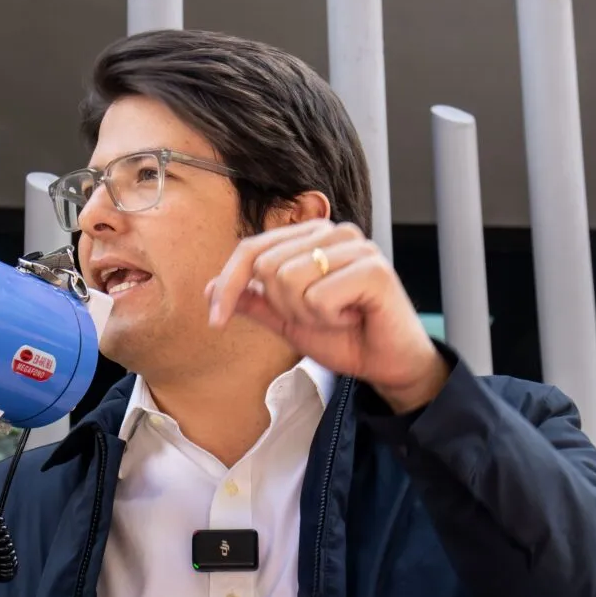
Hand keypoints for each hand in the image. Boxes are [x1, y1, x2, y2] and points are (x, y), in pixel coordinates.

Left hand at [206, 219, 449, 412]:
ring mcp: (355, 246)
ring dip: (307, 314)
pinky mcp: (373, 268)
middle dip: (283, 306)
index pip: (251, 248)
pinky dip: (329, 318)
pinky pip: (319, 296)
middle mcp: (332, 232)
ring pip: (289, 280)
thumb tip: (208, 287)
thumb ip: (253, 300)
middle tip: (318, 316)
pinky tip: (353, 317)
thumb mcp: (286, 320)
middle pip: (267, 266)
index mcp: (310, 237)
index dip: (227, 285)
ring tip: (337, 316)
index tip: (215, 321)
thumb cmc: (343, 336)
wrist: (386, 364)